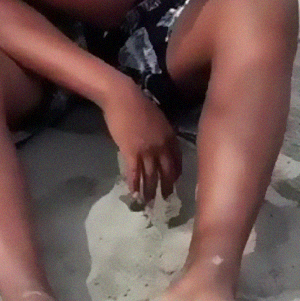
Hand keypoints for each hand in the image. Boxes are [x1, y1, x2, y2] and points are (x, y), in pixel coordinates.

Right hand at [101, 77, 181, 204]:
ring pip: (151, 175)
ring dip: (150, 191)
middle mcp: (162, 146)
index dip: (176, 173)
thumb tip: (158, 144)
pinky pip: (135, 173)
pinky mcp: (131, 152)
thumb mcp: (157, 119)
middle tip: (166, 198)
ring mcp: (147, 150)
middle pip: (166, 171)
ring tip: (149, 202)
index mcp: (170, 136)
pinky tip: (134, 193)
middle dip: (166, 187)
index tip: (174, 182)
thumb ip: (160, 133)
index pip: (177, 160)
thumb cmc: (137, 104)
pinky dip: (134, 184)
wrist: (122, 98)